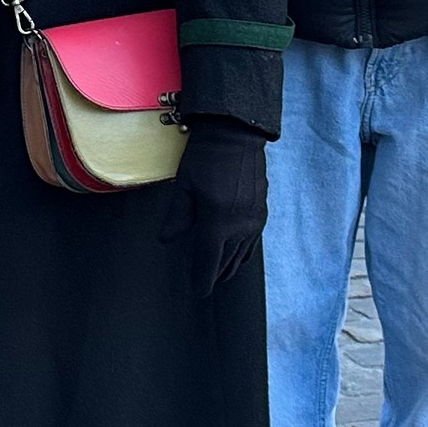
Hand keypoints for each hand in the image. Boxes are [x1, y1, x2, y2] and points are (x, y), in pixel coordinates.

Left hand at [160, 121, 267, 292]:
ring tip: (221, 274)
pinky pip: (253, 241)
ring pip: (242, 254)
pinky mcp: (261, 210)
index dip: (203, 279)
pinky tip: (239, 255)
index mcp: (217, 222)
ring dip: (230, 266)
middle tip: (206, 284)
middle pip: (227, 261)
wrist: (236, 134)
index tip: (199, 292)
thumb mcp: (184, 186)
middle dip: (215, 275)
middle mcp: (239, 225)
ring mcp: (254, 219)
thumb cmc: (205, 157)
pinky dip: (244, 252)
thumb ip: (176, 217)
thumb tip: (166, 240)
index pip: (209, 261)